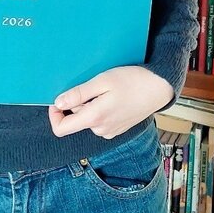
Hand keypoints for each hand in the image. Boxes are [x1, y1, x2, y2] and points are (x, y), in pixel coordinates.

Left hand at [48, 66, 173, 139]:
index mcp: (94, 118)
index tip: (59, 98)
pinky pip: (99, 120)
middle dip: (77, 103)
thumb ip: (78, 94)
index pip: (61, 128)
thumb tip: (58, 103)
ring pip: (88, 119)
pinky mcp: (117, 129)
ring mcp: (110, 131)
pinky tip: (113, 97)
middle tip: (92, 86)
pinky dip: (100, 109)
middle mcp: (101, 129)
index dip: (54, 114)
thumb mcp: (102, 81)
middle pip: (76, 120)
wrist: (159, 88)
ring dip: (90, 105)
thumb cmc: (132, 81)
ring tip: (106, 90)